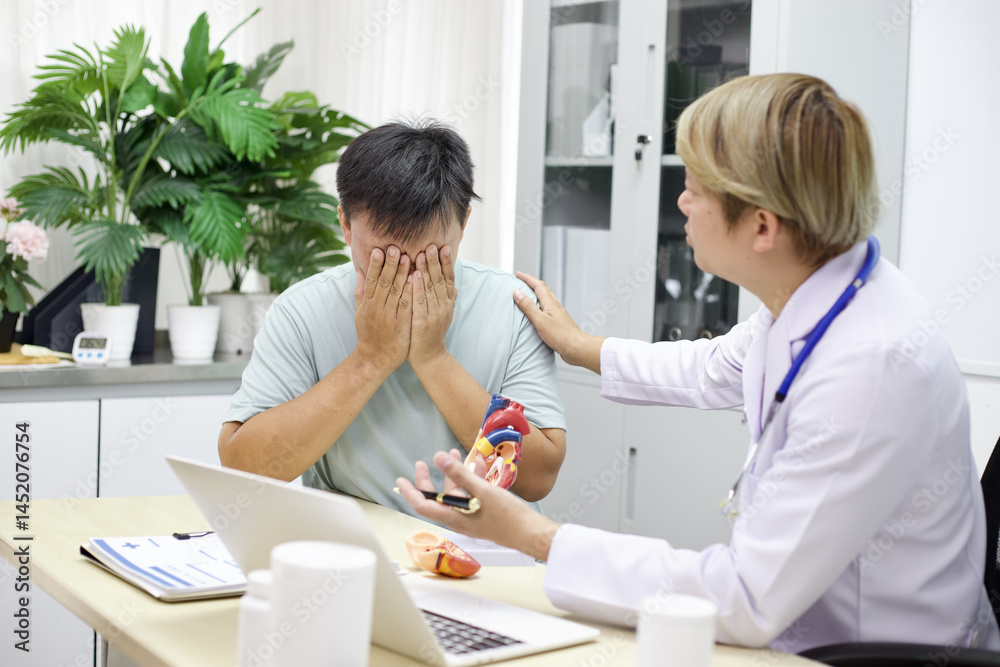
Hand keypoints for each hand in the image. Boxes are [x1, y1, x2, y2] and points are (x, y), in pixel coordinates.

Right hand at [353, 247, 411, 372]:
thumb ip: (361, 292)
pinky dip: (409, 292)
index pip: (371, 280)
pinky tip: (414, 280)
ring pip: (394, 291)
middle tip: (394, 247)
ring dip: (401, 273)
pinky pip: (405, 306)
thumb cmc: (369, 334)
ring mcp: (388, 316)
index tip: (378, 249)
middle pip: (383, 282)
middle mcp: (376, 308)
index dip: (375, 264)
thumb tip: (360, 272)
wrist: (374, 359)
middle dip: (389, 264)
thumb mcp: (360, 313)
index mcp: (367, 303)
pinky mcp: (399, 325)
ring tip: (407, 257)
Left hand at [396, 450, 559, 560]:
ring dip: (453, 474)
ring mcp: (471, 516)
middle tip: (422, 464)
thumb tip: (437, 458)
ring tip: (453, 454)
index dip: (411, 492)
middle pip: (437, 498)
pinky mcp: (483, 513)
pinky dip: (471, 479)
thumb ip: (460, 474)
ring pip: (455, 493)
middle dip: (428, 479)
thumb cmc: (508, 517)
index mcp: (454, 517)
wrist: (530, 533)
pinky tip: (478, 465)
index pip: (424, 505)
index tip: (401, 480)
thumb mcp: (482, 491)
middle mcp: (459, 518)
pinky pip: (470, 494)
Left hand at [408, 244, 455, 366]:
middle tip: (431, 244)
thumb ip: (447, 299)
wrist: (429, 356)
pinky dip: (417, 287)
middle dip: (436, 261)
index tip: (444, 247)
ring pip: (430, 288)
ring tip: (422, 253)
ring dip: (426, 269)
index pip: (449, 278)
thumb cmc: (432, 332)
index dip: (447, 263)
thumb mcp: (443, 314)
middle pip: (440, 280)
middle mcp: (443, 306)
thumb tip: (455, 286)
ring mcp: (434, 314)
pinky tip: (413, 275)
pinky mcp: (422, 322)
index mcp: (448, 302)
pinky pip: (419, 302)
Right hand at [512, 271, 602, 371]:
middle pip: (543, 290)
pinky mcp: (558, 323)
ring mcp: (557, 314)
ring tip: (527, 295)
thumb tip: (517, 293)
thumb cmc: (560, 335)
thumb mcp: (540, 320)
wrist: (577, 348)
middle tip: (522, 281)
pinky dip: (540, 306)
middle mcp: (555, 306)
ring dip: (536, 294)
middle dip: (532, 283)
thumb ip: (528, 307)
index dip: (527, 278)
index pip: (538, 285)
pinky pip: (547, 309)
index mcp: (550, 303)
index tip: (518, 274)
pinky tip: (537, 313)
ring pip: (546, 299)